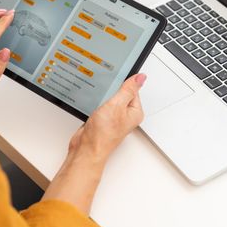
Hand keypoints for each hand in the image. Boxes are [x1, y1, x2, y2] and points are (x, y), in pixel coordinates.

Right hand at [43, 73, 146, 213]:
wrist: (86, 149)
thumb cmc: (103, 133)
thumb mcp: (117, 105)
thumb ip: (128, 89)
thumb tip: (140, 77)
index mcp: (135, 112)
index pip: (133, 89)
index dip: (124, 82)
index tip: (116, 77)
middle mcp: (126, 115)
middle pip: (122, 92)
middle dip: (113, 89)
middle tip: (106, 89)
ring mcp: (114, 118)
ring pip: (110, 98)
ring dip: (104, 96)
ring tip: (99, 98)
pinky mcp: (103, 119)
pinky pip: (102, 104)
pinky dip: (97, 102)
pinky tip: (94, 103)